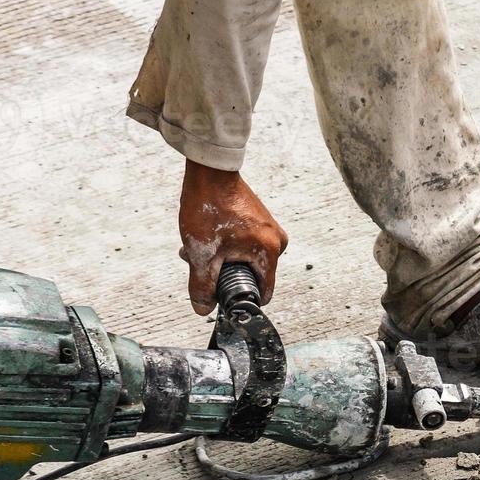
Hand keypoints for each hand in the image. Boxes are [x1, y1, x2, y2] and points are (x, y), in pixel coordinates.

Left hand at [178, 161, 287, 315]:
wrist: (210, 171)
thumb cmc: (209, 207)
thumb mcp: (202, 253)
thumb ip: (202, 285)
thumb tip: (203, 308)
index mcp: (270, 251)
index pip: (264, 292)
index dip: (240, 298)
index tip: (220, 294)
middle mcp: (277, 241)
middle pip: (251, 276)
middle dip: (225, 274)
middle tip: (203, 262)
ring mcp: (271, 230)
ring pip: (246, 260)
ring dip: (222, 259)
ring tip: (202, 246)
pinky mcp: (261, 222)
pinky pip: (247, 245)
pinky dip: (227, 246)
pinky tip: (209, 237)